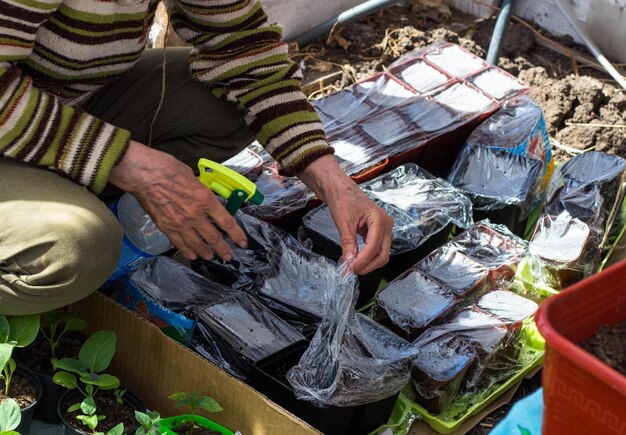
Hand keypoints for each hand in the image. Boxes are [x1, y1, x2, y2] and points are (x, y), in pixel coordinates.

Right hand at [109, 140, 246, 260]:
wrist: (143, 174)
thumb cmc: (167, 168)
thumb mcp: (192, 176)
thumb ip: (200, 190)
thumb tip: (202, 196)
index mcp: (205, 199)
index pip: (226, 221)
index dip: (236, 234)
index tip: (243, 242)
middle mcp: (195, 214)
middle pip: (214, 237)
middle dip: (223, 249)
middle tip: (229, 257)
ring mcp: (180, 223)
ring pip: (197, 244)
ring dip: (206, 252)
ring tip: (212, 258)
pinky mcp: (166, 227)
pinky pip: (180, 243)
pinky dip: (187, 251)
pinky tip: (193, 256)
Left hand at [298, 155, 393, 274]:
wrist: (340, 188)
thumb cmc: (342, 199)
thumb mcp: (343, 222)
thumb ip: (348, 243)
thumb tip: (349, 262)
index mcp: (380, 220)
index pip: (374, 247)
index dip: (362, 261)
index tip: (349, 268)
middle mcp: (387, 225)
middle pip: (382, 255)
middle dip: (367, 265)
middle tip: (350, 271)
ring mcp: (384, 229)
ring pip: (381, 254)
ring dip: (367, 263)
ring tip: (351, 266)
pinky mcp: (378, 232)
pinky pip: (376, 249)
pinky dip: (366, 257)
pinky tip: (354, 259)